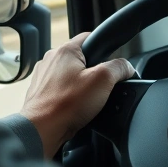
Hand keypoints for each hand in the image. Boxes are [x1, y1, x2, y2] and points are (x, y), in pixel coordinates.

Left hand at [19, 32, 135, 157]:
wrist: (42, 130)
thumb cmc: (66, 105)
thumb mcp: (104, 81)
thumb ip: (119, 68)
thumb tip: (126, 67)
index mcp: (65, 51)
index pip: (89, 36)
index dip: (105, 46)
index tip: (111, 60)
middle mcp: (51, 60)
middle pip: (81, 57)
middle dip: (93, 70)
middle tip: (100, 86)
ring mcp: (43, 76)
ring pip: (70, 74)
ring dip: (81, 84)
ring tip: (86, 99)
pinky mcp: (40, 92)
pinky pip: (61, 88)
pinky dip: (70, 96)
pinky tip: (75, 107)